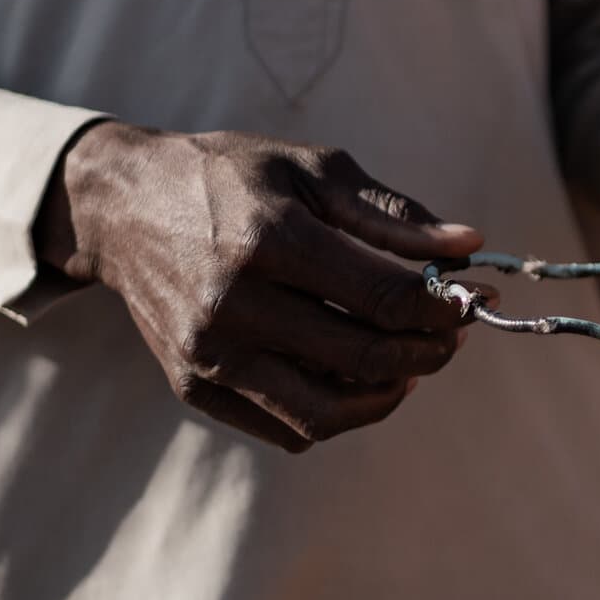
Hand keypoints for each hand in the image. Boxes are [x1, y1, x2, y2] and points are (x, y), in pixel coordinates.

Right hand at [36, 124, 487, 452]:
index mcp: (269, 239)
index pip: (383, 296)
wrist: (124, 208)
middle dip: (428, 351)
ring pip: (327, 414)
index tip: (475, 297)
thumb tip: (468, 246)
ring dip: (386, 395)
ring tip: (406, 364)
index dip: (444, 306)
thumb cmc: (228, 178)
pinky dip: (335, 414)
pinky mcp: (194, 387)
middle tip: (450, 334)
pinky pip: (287, 429)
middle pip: (364, 358)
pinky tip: (353, 378)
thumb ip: (391, 214)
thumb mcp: (310, 170)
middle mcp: (234, 305)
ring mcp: (210, 355)